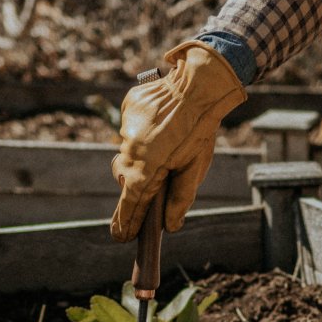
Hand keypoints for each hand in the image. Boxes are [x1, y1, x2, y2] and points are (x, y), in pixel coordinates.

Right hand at [110, 41, 246, 241]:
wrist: (198, 84)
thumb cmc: (200, 129)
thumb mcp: (195, 167)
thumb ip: (180, 198)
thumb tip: (170, 226)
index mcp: (147, 169)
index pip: (132, 205)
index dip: (126, 223)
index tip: (121, 237)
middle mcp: (130, 151)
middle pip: (127, 180)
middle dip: (137, 189)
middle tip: (152, 190)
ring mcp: (126, 129)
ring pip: (128, 153)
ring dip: (143, 158)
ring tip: (166, 148)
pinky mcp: (127, 109)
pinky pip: (130, 130)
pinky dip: (142, 133)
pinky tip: (161, 125)